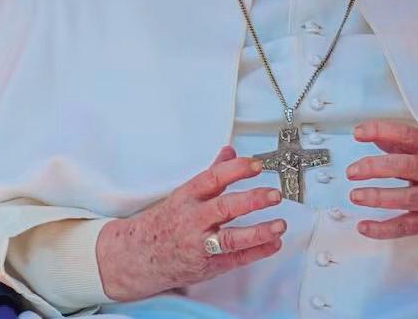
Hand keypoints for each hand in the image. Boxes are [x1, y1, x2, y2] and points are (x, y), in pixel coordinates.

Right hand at [96, 146, 285, 300]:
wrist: (138, 256)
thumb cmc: (165, 222)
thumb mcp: (185, 193)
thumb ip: (212, 174)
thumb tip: (230, 152)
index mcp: (187, 198)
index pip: (213, 179)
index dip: (236, 170)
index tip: (256, 165)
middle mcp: (193, 220)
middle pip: (224, 208)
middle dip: (252, 200)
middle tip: (274, 195)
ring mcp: (200, 245)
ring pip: (231, 239)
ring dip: (259, 232)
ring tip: (279, 224)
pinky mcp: (208, 265)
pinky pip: (236, 260)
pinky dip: (257, 252)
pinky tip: (273, 243)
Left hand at [346, 120, 417, 240]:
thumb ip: (401, 143)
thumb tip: (373, 136)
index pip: (406, 135)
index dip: (381, 131)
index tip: (358, 132)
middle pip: (402, 167)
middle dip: (374, 168)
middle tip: (352, 171)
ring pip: (402, 199)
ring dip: (376, 197)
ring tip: (354, 195)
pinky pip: (403, 227)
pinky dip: (382, 229)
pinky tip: (363, 227)